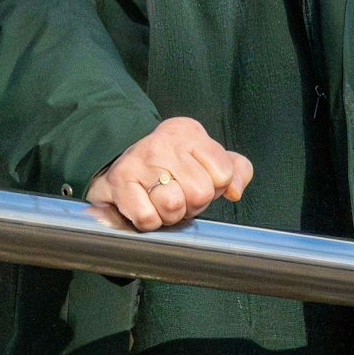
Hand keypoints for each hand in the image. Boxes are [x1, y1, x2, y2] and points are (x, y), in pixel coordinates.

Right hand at [85, 116, 252, 230]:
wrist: (117, 166)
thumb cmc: (170, 168)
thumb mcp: (207, 160)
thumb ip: (236, 171)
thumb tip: (235, 192)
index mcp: (189, 133)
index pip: (224, 173)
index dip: (214, 187)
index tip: (198, 181)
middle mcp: (163, 142)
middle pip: (200, 193)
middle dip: (192, 205)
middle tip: (178, 195)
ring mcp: (139, 160)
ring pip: (174, 206)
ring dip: (170, 215)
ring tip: (161, 202)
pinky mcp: (119, 182)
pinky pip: (148, 218)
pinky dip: (150, 222)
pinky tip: (145, 207)